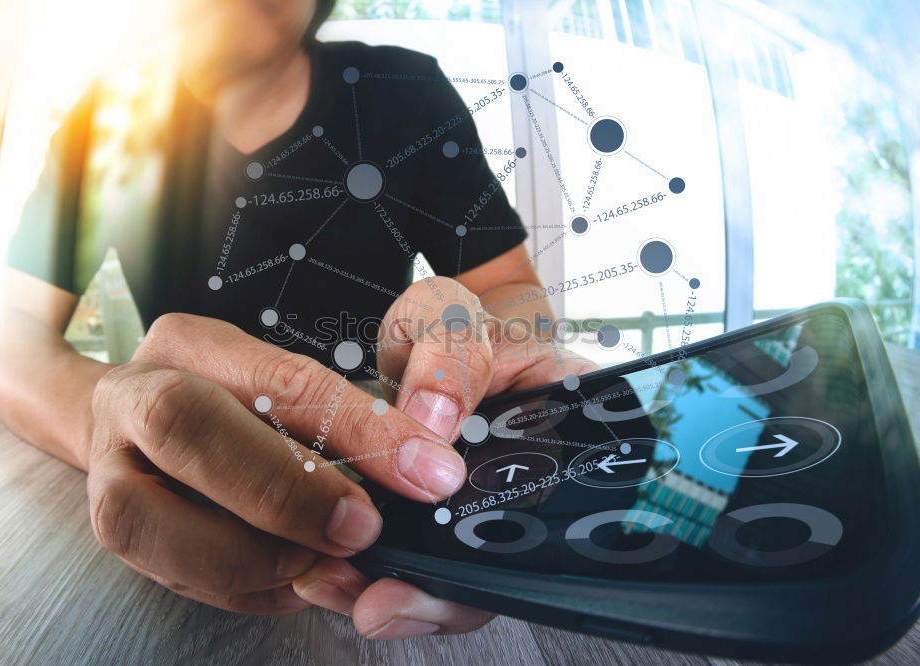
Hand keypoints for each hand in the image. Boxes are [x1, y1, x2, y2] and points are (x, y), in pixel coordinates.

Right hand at [86, 313, 468, 613]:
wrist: (142, 422)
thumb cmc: (238, 403)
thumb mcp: (294, 384)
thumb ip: (355, 418)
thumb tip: (426, 467)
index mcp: (194, 344)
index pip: (281, 377)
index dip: (358, 427)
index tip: (426, 472)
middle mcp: (135, 397)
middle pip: (184, 424)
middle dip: (282, 488)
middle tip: (360, 528)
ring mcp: (106, 467)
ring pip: (144, 515)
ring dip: (247, 555)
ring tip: (318, 565)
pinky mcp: (110, 528)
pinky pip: (164, 571)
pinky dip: (240, 589)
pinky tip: (294, 584)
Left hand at [293, 277, 597, 636]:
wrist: (425, 340)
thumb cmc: (454, 324)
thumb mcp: (452, 315)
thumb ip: (451, 355)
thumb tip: (438, 419)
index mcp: (575, 422)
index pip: (571, 505)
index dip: (515, 552)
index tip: (449, 565)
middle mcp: (541, 477)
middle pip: (513, 561)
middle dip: (445, 592)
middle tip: (383, 600)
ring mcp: (492, 503)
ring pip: (466, 574)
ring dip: (409, 590)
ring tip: (352, 591)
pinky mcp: (441, 517)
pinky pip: (425, 559)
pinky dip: (385, 572)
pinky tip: (344, 576)